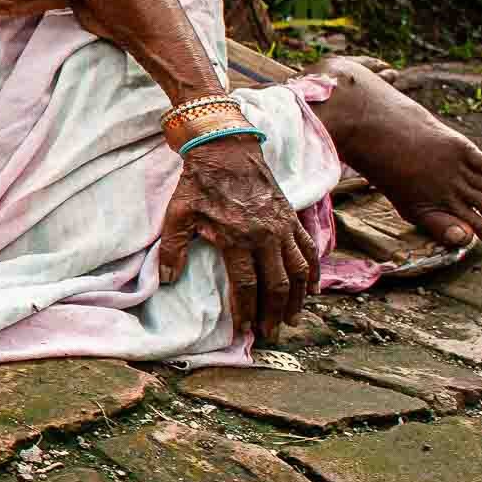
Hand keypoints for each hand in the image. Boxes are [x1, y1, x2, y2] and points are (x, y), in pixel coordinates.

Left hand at [156, 135, 317, 339]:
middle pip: (277, 284)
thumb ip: (172, 249)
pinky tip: (313, 289)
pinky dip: (314, 271)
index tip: (245, 331)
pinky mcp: (292, 218)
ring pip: (299, 271)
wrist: (227, 148)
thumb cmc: (199, 183)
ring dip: (297, 298)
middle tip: (270, 334)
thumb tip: (167, 280)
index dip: (247, 311)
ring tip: (291, 319)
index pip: (247, 285)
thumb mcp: (178, 214)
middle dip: (273, 313)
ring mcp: (283, 227)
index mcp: (237, 238)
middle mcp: (266, 235)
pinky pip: (309, 249)